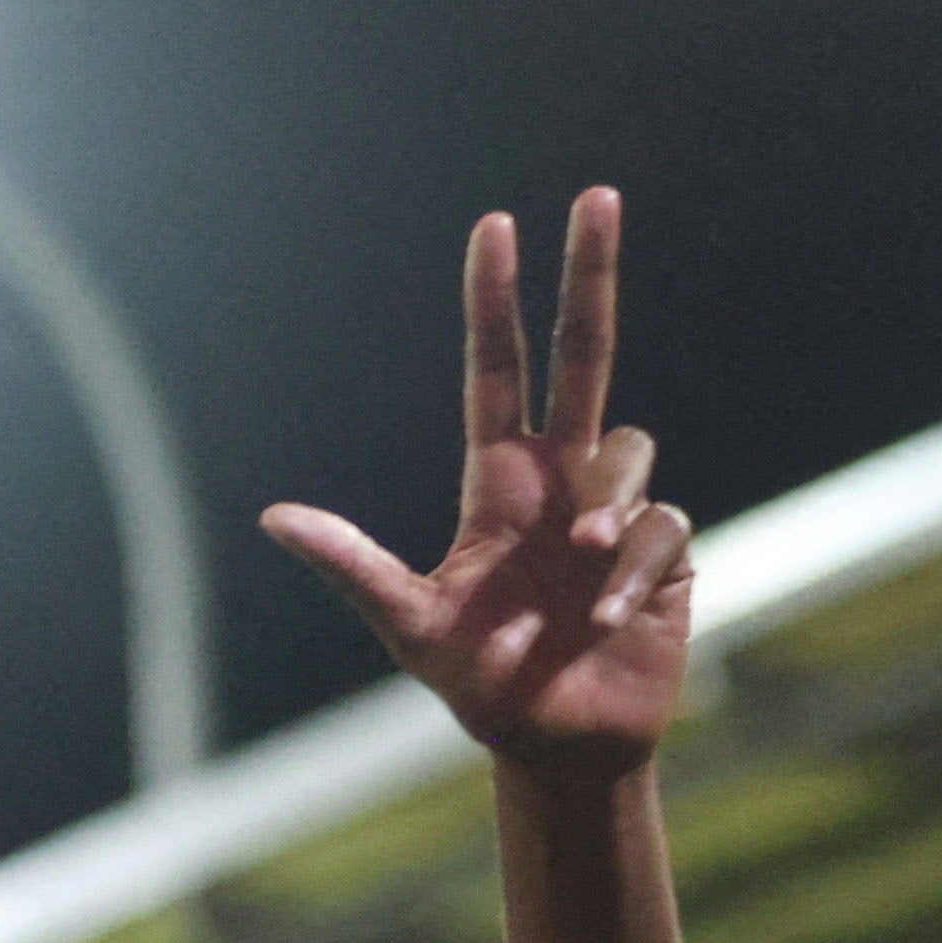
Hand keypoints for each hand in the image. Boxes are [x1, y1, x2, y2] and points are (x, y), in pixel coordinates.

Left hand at [263, 188, 693, 774]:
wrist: (558, 748)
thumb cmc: (481, 686)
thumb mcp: (409, 625)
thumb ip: (351, 567)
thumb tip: (273, 516)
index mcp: (501, 482)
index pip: (498, 370)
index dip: (495, 302)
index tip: (495, 226)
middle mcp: (562, 479)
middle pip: (584, 352)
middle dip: (591, 273)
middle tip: (597, 194)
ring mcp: (617, 510)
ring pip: (630, 450)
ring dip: (606, 503)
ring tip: (579, 568)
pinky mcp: (668, 550)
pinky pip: (658, 528)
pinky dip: (631, 570)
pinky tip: (606, 621)